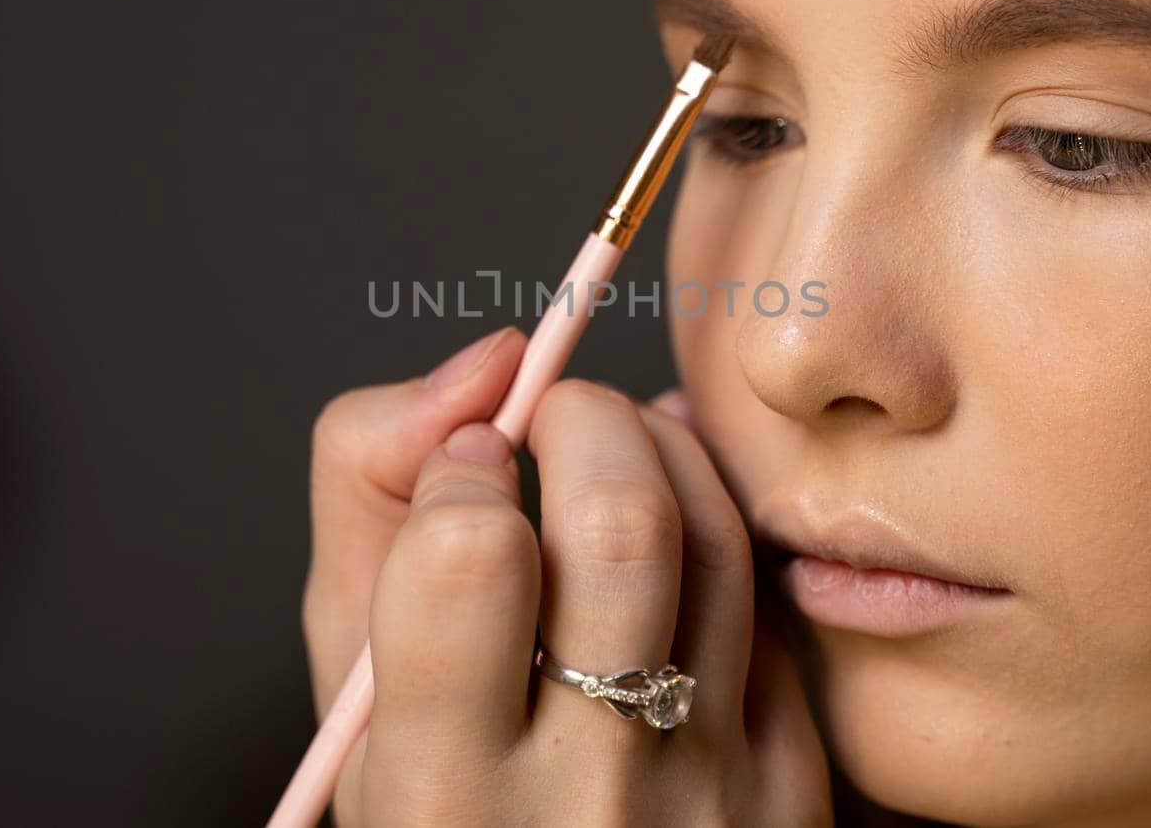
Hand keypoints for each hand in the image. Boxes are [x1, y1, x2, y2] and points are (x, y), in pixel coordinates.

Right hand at [303, 328, 831, 825]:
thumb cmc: (447, 808)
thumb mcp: (353, 696)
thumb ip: (369, 503)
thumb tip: (483, 366)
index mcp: (447, 793)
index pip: (468, 559)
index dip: (459, 467)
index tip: (466, 466)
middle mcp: (590, 799)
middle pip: (622, 526)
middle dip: (584, 414)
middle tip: (552, 419)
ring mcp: (712, 796)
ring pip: (718, 540)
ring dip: (661, 447)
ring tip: (613, 454)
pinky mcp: (797, 788)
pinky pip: (771, 607)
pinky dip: (714, 531)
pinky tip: (671, 537)